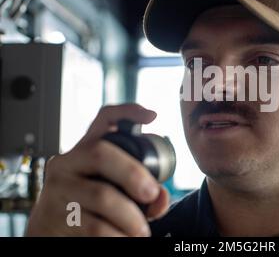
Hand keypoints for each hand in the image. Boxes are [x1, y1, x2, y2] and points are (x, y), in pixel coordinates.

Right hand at [25, 104, 169, 235]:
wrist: (46, 235)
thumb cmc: (86, 209)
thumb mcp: (111, 192)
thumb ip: (141, 191)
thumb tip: (159, 198)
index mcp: (84, 152)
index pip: (102, 120)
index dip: (128, 112)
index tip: (151, 116)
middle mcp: (67, 164)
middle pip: (102, 154)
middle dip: (133, 173)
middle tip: (151, 194)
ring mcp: (58, 190)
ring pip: (102, 196)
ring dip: (131, 218)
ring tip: (142, 231)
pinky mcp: (53, 218)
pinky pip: (95, 227)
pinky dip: (118, 236)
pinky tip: (124, 238)